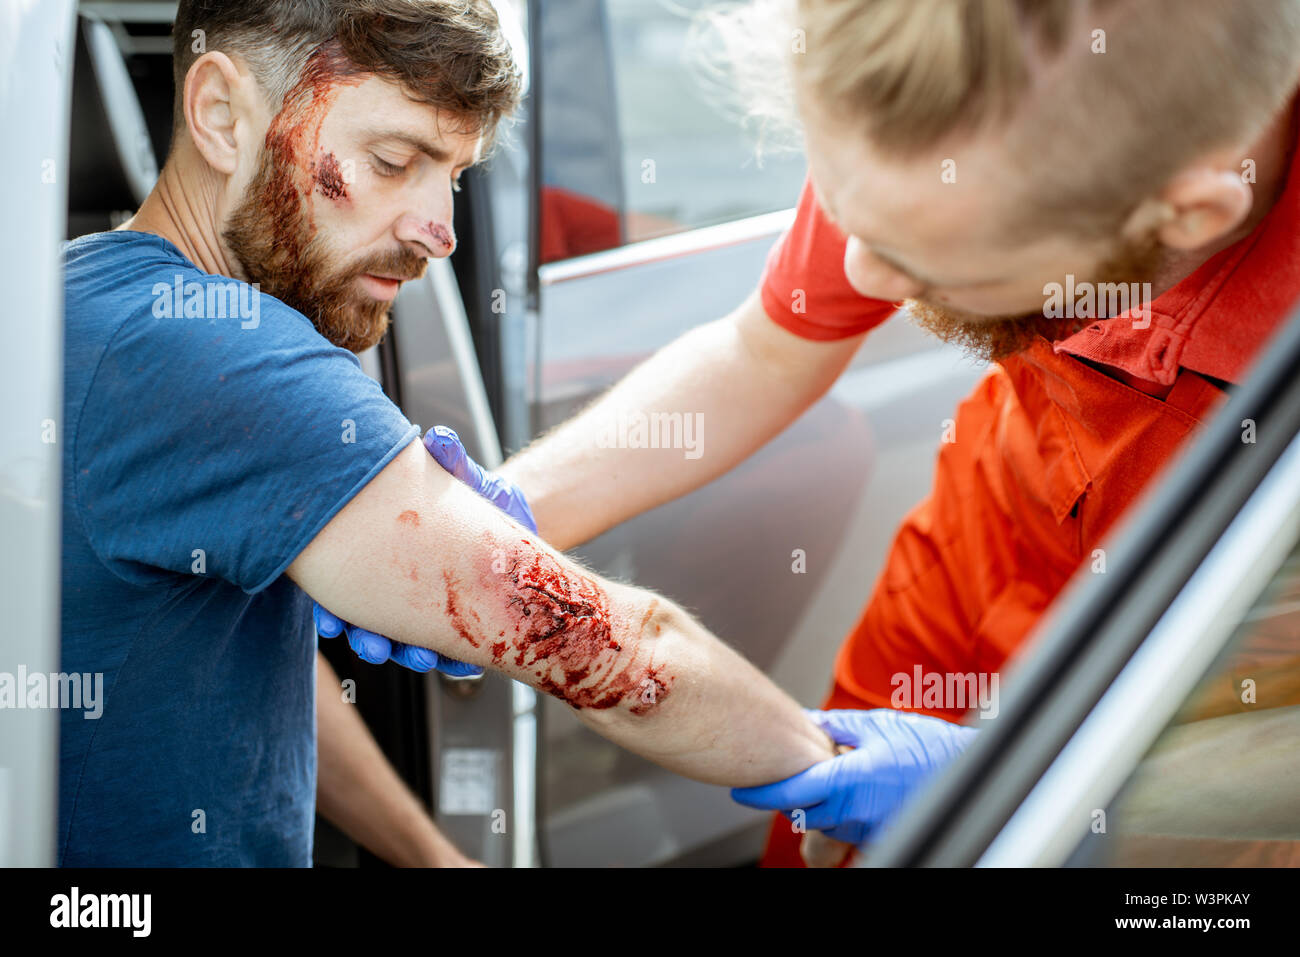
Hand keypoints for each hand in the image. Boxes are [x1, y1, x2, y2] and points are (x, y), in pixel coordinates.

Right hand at [313, 427, 535, 673]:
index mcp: (380, 555)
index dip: (332, 609)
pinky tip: (461, 663)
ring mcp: (426, 611)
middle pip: (368, 624)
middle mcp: (396, 589)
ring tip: (419, 657)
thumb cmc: (473, 495)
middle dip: (368, 640)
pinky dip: (454, 659)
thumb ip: (450, 461)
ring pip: (407, 643)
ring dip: (409, 654)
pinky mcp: (460, 624)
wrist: (512, 520)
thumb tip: (440, 440)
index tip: (332, 623)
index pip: (344, 586)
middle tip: (374, 647)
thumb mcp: (462, 477)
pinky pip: (452, 651)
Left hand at [731, 708, 978, 845]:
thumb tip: (803, 722)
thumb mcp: (875, 726)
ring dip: (820, 805)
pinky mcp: (879, 839)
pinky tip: (854, 796)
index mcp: (849, 779)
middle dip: (793, 795)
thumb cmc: (925, 746)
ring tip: (838, 778)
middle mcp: (856, 811)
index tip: (740, 793)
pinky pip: (847, 831)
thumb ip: (834, 727)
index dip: (761, 793)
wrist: (968, 772)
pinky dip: (842, 816)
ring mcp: (868, 830)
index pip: (791, 792)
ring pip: (824, 822)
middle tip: (795, 774)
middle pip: (803, 811)